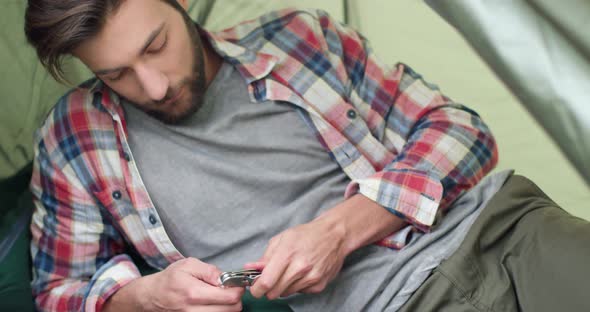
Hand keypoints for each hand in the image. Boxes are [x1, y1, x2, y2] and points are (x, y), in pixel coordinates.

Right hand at [105, 257, 244, 311]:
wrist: (152, 296)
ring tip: (218, 296)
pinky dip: (219, 311)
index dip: (238, 289)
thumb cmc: (170, 279)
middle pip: (232, 310)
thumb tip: (225, 278)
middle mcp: (194, 310)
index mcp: (194, 293)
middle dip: (235, 298)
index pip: (230, 297)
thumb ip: (209, 270)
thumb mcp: (188, 265)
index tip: (236, 283)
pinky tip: (213, 303)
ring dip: (227, 306)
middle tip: (228, 290)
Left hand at [244, 217, 347, 299]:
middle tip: (271, 279)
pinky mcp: (319, 285)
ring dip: (283, 286)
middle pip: (274, 292)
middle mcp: (300, 268)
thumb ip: (265, 256)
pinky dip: (297, 286)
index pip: (265, 282)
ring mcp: (311, 278)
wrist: (335, 235)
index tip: (254, 288)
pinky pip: (300, 292)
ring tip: (290, 271)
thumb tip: (250, 268)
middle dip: (268, 288)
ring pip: (286, 293)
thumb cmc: (308, 234)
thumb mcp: (282, 238)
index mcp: (287, 254)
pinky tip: (302, 273)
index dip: (256, 289)